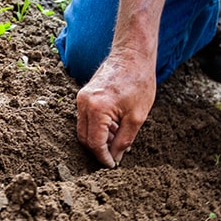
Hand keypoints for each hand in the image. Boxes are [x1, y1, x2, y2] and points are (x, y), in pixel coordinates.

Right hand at [76, 48, 155, 167]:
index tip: (112, 165)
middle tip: (115, 155)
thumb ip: (124, 140)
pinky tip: (115, 127)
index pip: (94, 143)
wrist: (133, 55)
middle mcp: (84, 103)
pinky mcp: (84, 94)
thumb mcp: (137, 117)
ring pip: (84, 129)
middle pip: (85, 138)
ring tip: (119, 138)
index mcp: (97, 109)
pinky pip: (86, 118)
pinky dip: (98, 127)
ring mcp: (82, 98)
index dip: (103, 158)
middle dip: (99, 150)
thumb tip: (115, 157)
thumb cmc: (139, 82)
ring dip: (99, 138)